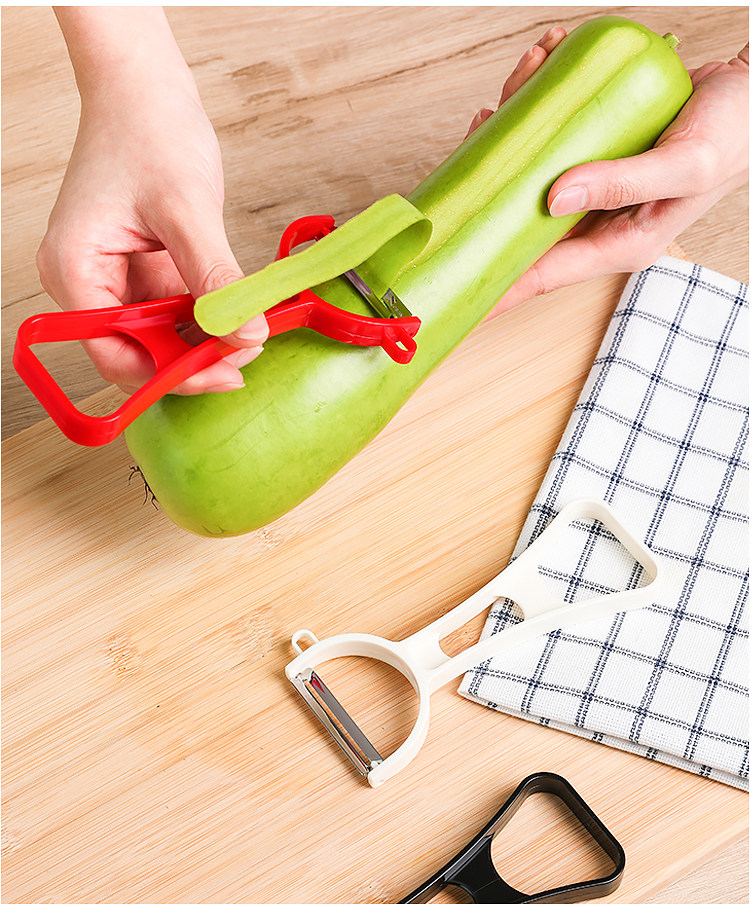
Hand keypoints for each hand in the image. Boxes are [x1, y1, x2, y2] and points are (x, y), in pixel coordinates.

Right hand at [37, 7, 266, 394]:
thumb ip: (215, 277)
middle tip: (246, 353)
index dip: (170, 374)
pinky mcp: (143, 270)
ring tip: (250, 328)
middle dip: (193, 358)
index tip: (223, 373)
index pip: (116, 354)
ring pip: (161, 335)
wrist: (145, 88)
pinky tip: (238, 310)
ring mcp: (116, 278)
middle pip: (139, 352)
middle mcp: (88, 282)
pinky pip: (175, 310)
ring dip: (205, 339)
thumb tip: (245, 333)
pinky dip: (207, 314)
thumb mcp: (187, 209)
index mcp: (75, 270)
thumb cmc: (148, 130)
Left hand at [468, 28, 748, 313]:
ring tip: (520, 78)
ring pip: (527, 173)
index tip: (454, 290)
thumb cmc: (733, 135)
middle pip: (520, 220)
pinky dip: (536, 104)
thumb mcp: (685, 164)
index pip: (543, 274)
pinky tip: (536, 72)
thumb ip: (623, 182)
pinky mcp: (589, 156)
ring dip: (514, 125)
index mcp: (618, 244)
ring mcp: (590, 190)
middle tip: (475, 136)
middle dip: (492, 183)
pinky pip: (547, 139)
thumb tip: (552, 199)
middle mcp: (596, 223)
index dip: (496, 285)